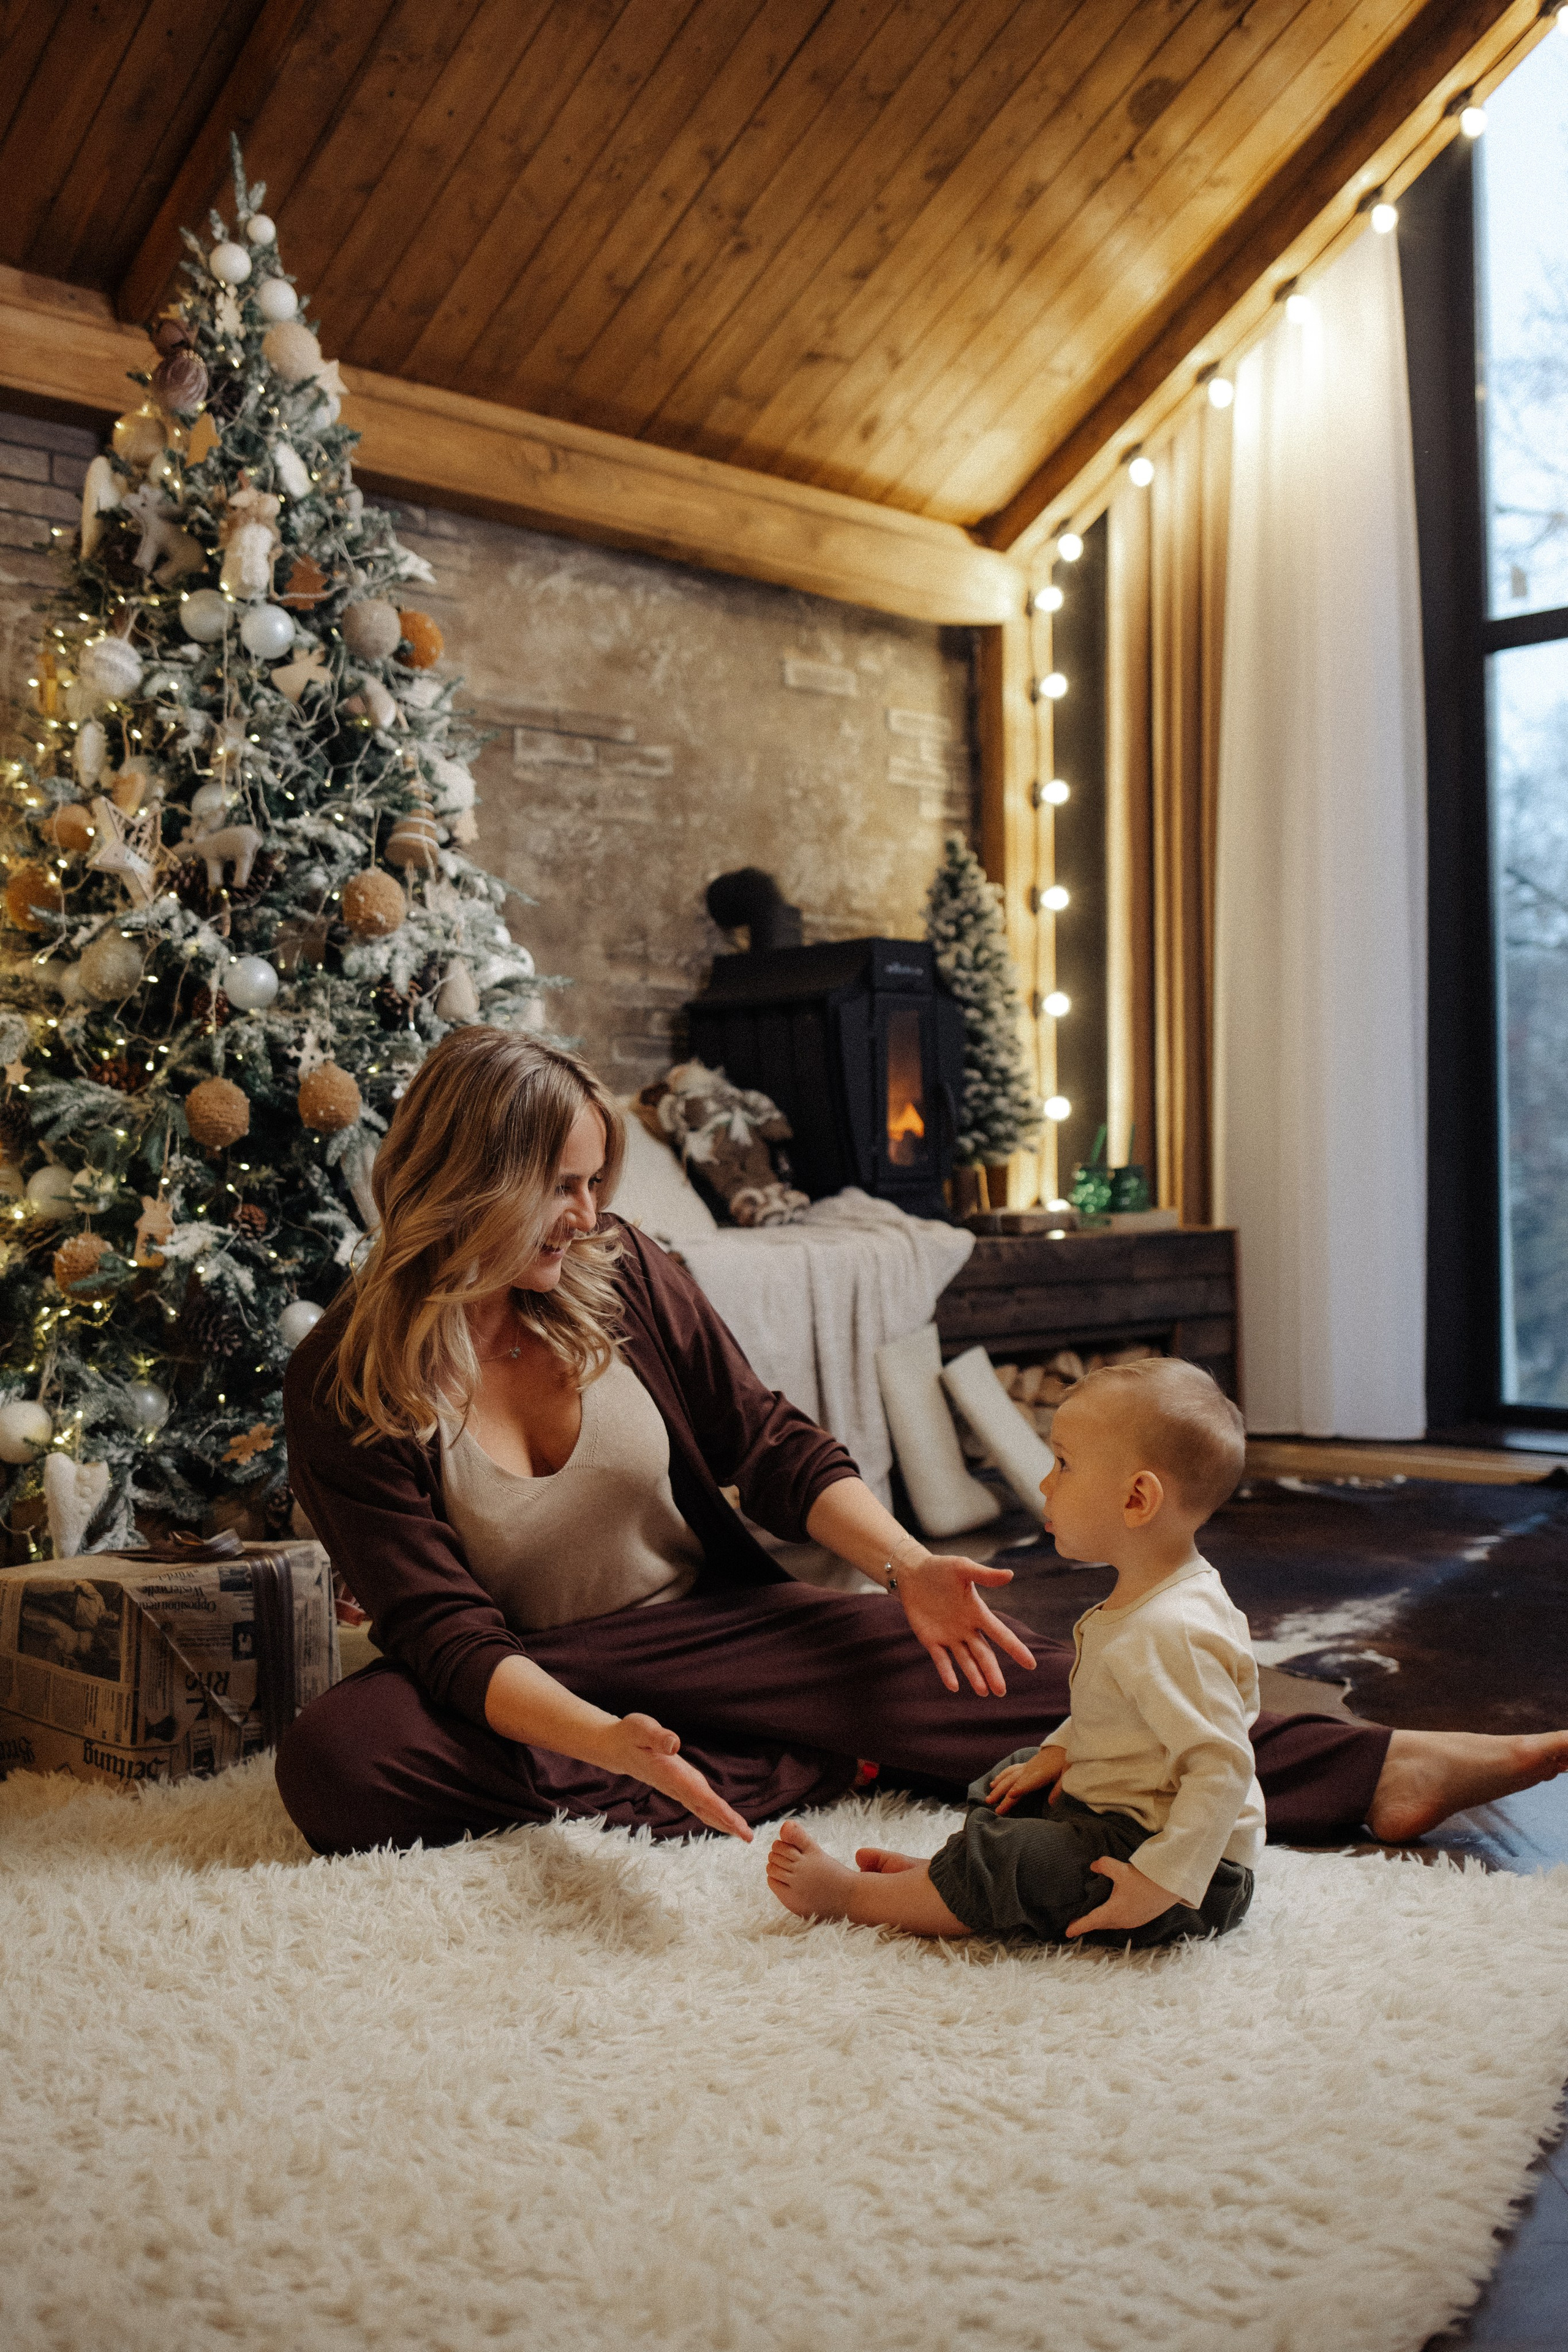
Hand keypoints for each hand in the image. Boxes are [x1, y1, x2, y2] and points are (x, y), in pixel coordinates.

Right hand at [602, 1712, 753, 1842]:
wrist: (616, 1748)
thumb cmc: (629, 1735)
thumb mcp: (640, 1729)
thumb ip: (657, 1737)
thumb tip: (674, 1744)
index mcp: (670, 1773)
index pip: (697, 1794)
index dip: (717, 1809)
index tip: (735, 1823)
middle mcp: (675, 1785)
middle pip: (704, 1807)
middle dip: (726, 1822)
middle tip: (748, 1837)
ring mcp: (676, 1787)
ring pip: (702, 1808)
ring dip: (722, 1821)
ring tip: (743, 1834)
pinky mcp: (678, 1785)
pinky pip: (698, 1803)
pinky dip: (713, 1812)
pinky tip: (724, 1819)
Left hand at [894, 1555, 1036, 1695]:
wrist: (913, 1573)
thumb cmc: (941, 1568)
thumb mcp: (962, 1568)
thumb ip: (984, 1575)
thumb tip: (1010, 1575)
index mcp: (978, 1612)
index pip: (1000, 1633)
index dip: (1015, 1648)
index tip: (1030, 1664)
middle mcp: (967, 1628)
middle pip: (983, 1654)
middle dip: (992, 1672)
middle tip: (1001, 1691)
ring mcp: (949, 1636)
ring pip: (965, 1660)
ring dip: (974, 1676)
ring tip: (983, 1692)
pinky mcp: (931, 1640)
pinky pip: (941, 1659)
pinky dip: (947, 1672)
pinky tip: (954, 1686)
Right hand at [986, 1743, 1065, 1812]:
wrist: (1063, 1745)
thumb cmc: (1065, 1762)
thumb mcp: (1066, 1775)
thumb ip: (1058, 1789)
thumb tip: (1051, 1803)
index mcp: (1040, 1774)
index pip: (1027, 1783)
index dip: (1019, 1789)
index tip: (1010, 1795)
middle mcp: (1030, 1770)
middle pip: (1013, 1782)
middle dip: (1001, 1793)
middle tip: (991, 1804)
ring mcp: (1026, 1767)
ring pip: (1008, 1777)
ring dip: (997, 1787)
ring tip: (988, 1798)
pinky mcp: (1025, 1766)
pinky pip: (1010, 1771)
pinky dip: (1001, 1776)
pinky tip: (994, 1783)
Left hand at [1065, 1855, 1175, 1939]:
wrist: (1170, 1886)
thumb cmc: (1144, 1879)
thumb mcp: (1120, 1869)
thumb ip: (1103, 1866)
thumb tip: (1093, 1866)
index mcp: (1114, 1912)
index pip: (1091, 1921)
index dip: (1078, 1926)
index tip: (1067, 1932)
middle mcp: (1122, 1921)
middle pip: (1100, 1924)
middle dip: (1088, 1923)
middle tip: (1076, 1922)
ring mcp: (1133, 1921)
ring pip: (1112, 1923)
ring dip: (1101, 1921)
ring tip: (1092, 1917)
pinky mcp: (1141, 1918)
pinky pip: (1122, 1922)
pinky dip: (1113, 1919)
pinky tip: (1113, 1911)